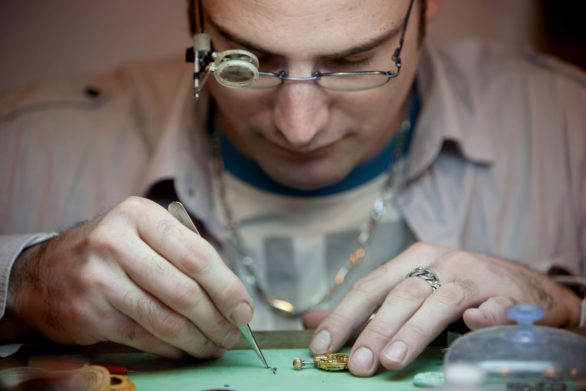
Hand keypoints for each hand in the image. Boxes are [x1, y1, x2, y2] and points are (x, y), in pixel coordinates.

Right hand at [7, 196, 252, 358]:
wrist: (44, 273)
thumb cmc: (110, 252)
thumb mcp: (144, 233)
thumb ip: (186, 254)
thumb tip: (234, 297)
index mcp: (139, 215)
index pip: (198, 255)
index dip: (228, 288)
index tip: (245, 310)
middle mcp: (116, 242)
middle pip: (185, 290)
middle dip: (218, 319)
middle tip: (234, 335)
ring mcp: (98, 279)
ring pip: (166, 319)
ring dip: (198, 339)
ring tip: (215, 346)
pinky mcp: (88, 313)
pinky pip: (144, 337)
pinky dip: (172, 348)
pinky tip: (185, 349)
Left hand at [308, 242, 580, 376]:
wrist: (523, 285)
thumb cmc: (458, 290)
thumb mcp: (410, 290)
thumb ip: (365, 308)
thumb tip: (312, 321)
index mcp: (413, 259)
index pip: (370, 286)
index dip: (344, 316)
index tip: (321, 346)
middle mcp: (441, 263)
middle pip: (401, 294)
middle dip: (375, 330)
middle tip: (356, 364)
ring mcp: (475, 276)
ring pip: (440, 301)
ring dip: (415, 330)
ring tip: (392, 361)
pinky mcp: (508, 294)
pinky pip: (495, 306)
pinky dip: (484, 315)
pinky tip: (472, 326)